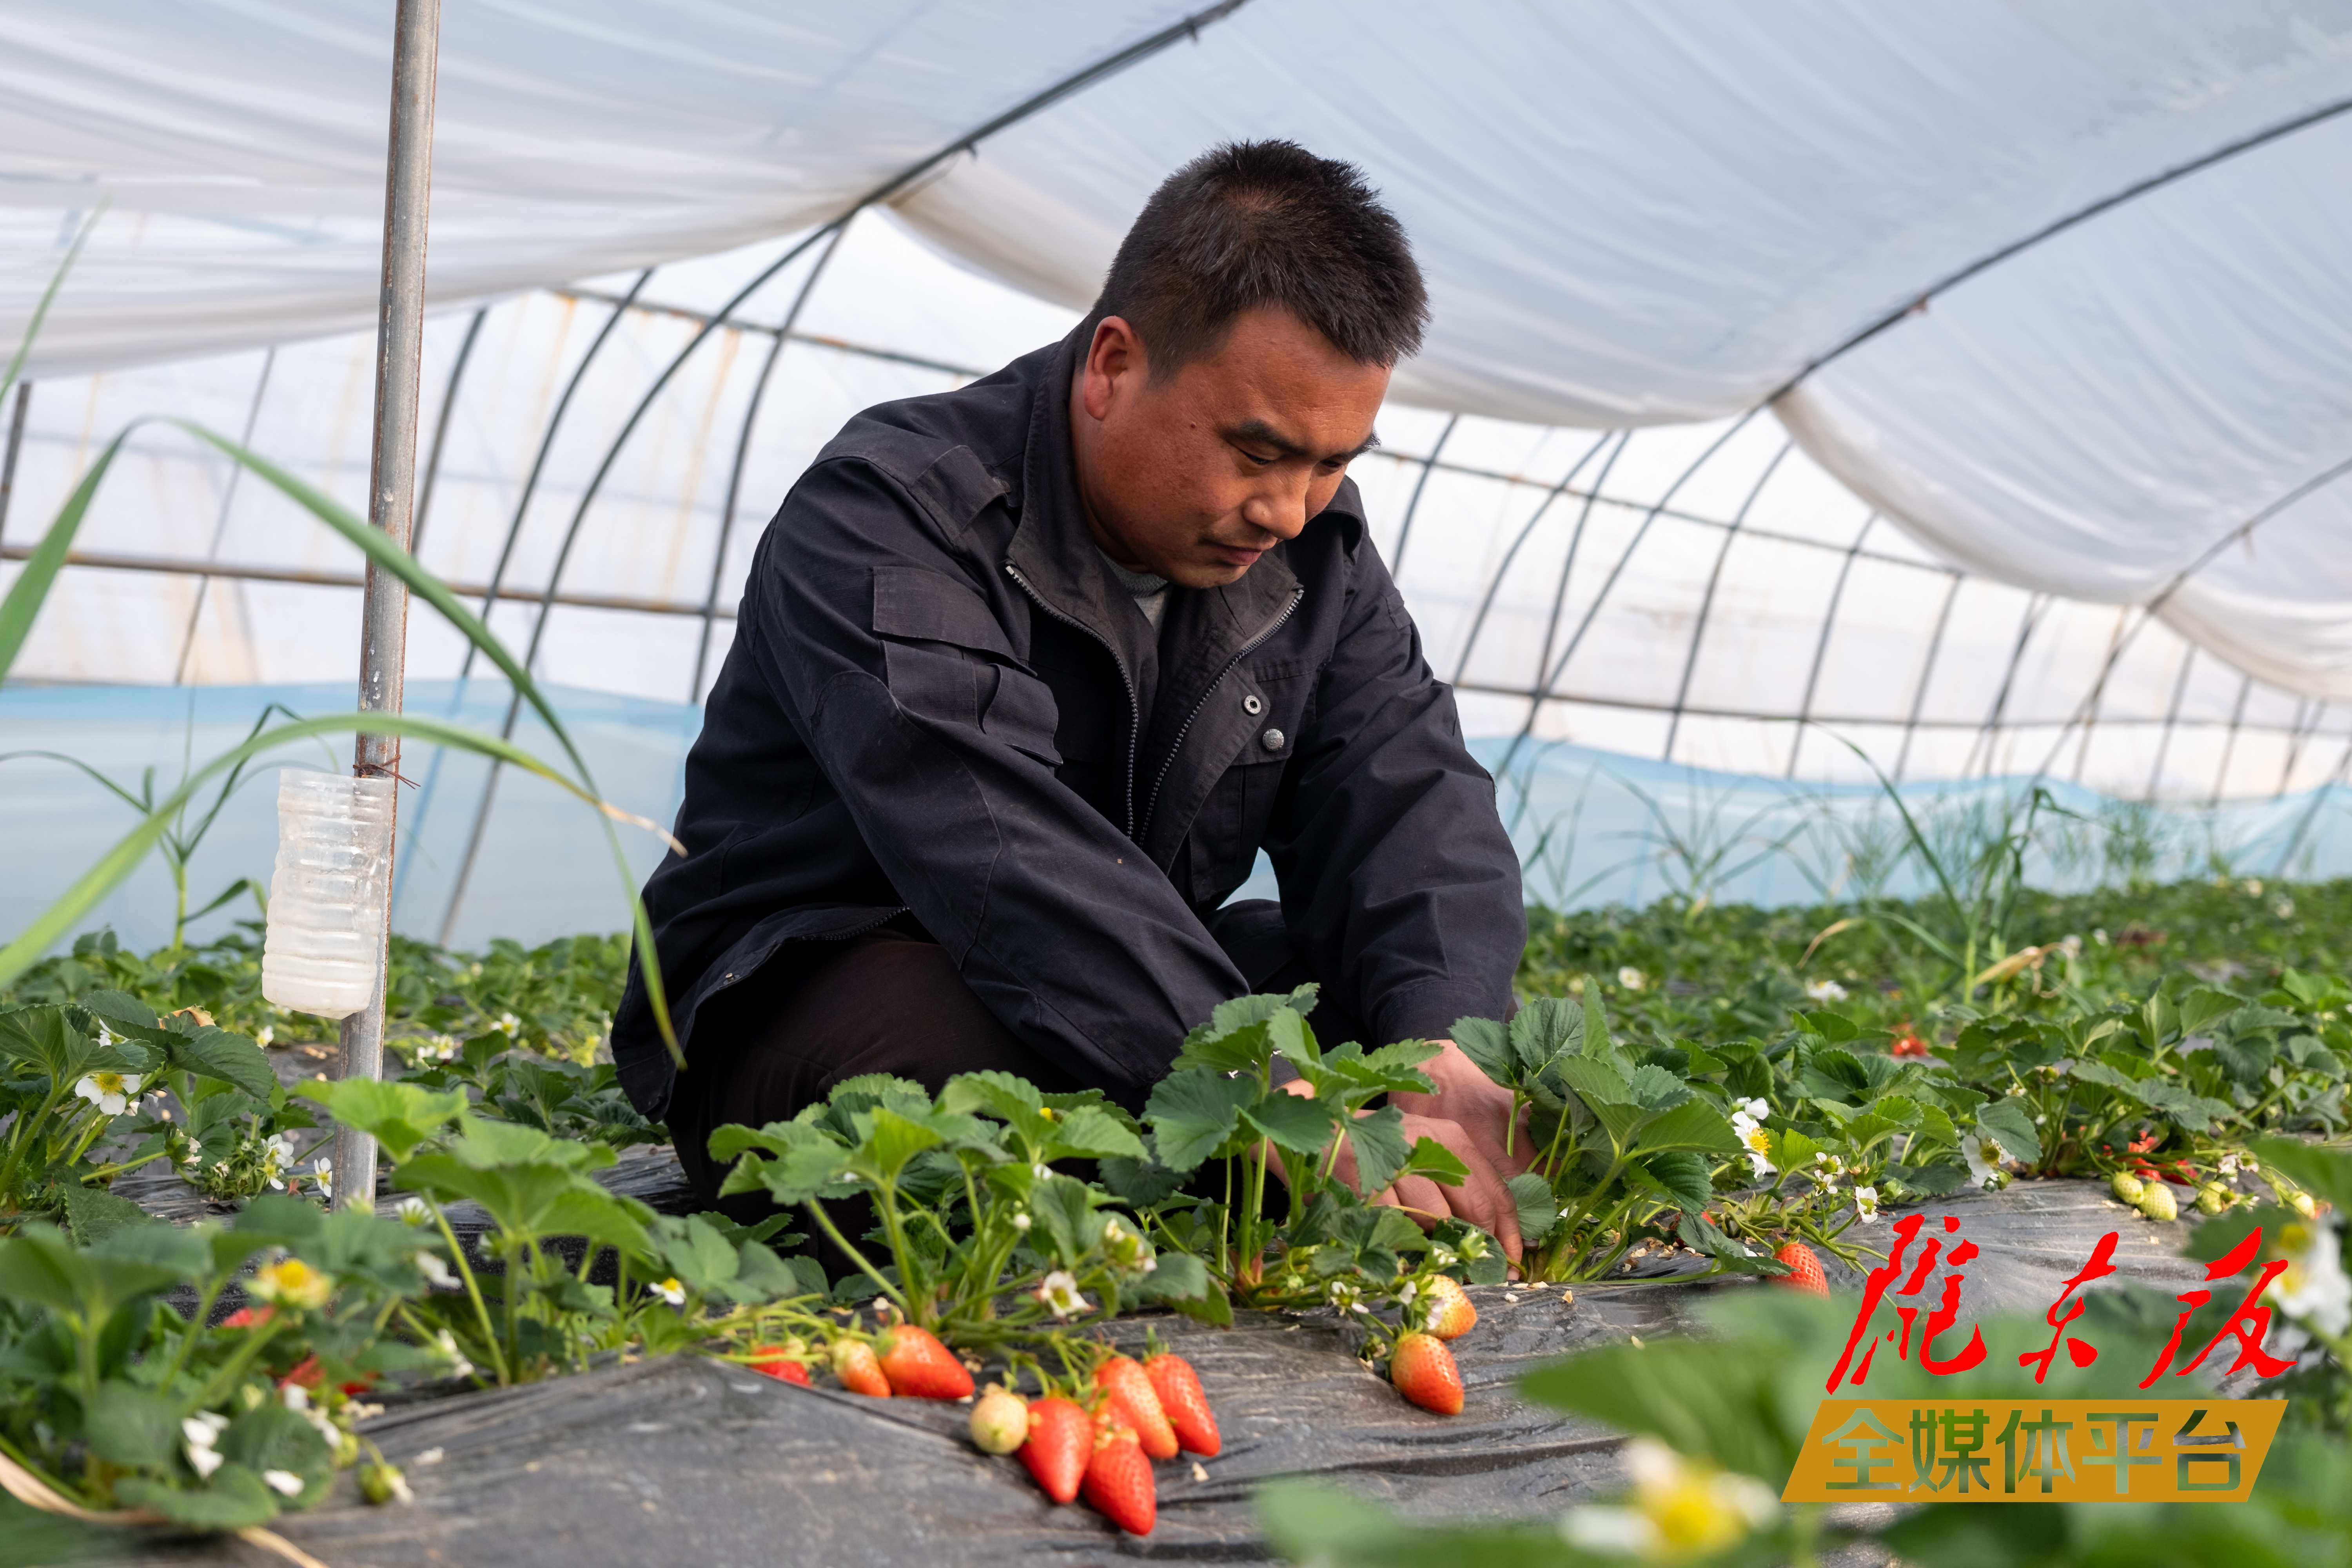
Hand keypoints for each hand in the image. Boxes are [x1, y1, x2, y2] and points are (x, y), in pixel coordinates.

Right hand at [1282, 1040, 1530, 1261]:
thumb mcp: (1426, 1158)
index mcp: (1452, 1137)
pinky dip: (1398, 1238)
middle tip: (1478, 1273)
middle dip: (1480, 1246)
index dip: (1511, 1234)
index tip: (1515, 1264)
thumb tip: (1501, 1239)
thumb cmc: (1380, 1153)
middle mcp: (1429, 1141)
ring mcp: (1396, 1158)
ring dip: (1433, 1241)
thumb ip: (1460, 1188)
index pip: (1497, 1191)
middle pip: (1475, 1205)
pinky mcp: (1365, 1178)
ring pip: (1435, 1217)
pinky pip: (1396, 1221)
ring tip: (1422, 1246)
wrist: (1320, 1133)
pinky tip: (1392, 1238)